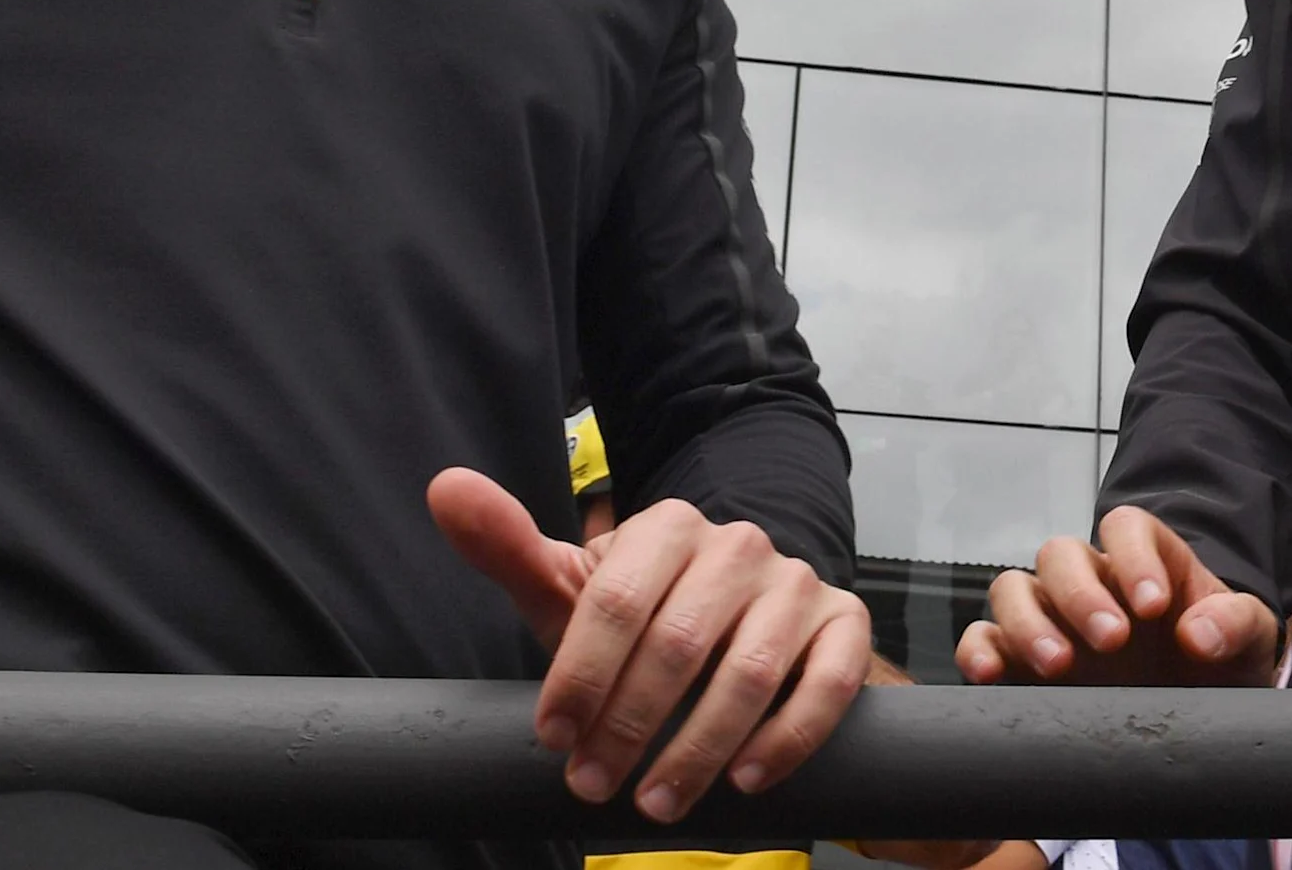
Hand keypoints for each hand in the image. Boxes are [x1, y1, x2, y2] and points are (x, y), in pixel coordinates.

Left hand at [428, 467, 870, 823]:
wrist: (751, 630)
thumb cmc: (645, 622)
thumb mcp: (576, 593)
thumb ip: (510, 548)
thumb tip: (445, 489)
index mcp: (667, 527)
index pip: (616, 601)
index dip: (580, 676)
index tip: (553, 737)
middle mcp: (739, 545)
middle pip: (678, 643)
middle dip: (630, 726)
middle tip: (595, 787)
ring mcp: (797, 583)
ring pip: (750, 672)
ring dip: (699, 748)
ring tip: (658, 803)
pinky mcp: (846, 624)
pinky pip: (827, 685)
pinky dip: (786, 739)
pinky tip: (745, 779)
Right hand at [954, 506, 1278, 687]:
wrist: (1200, 715)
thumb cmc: (1222, 664)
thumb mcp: (1249, 640)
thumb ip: (1236, 624)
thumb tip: (1198, 634)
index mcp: (1146, 561)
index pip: (1126, 528)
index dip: (1134, 557)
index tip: (1154, 606)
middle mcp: (1090, 582)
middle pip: (1060, 554)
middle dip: (1081, 594)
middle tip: (1112, 641)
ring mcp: (1050, 620)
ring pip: (1012, 589)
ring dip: (1028, 623)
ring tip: (1058, 666)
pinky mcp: (1018, 661)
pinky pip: (982, 640)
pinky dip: (978, 652)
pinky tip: (990, 675)